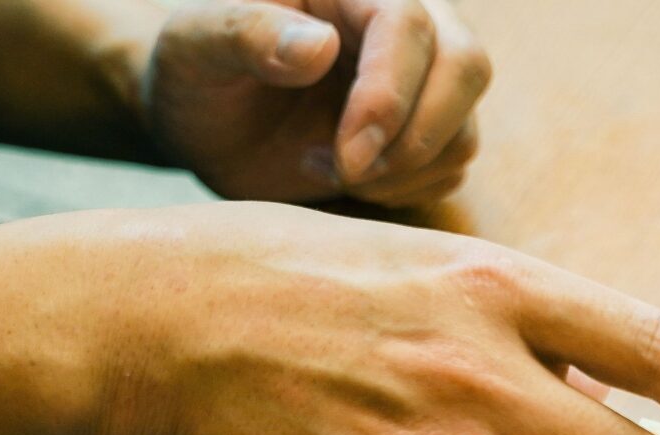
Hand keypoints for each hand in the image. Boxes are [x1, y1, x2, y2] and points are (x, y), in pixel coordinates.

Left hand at [141, 1, 488, 206]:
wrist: (204, 123)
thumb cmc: (193, 75)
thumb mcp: (192, 48)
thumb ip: (243, 33)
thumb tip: (319, 48)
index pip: (408, 23)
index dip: (389, 94)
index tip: (349, 154)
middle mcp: (401, 20)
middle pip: (467, 66)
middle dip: (416, 137)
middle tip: (348, 172)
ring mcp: (422, 77)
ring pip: (464, 126)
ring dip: (403, 170)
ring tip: (325, 167)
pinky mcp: (426, 128)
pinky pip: (452, 166)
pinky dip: (405, 189)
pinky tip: (344, 178)